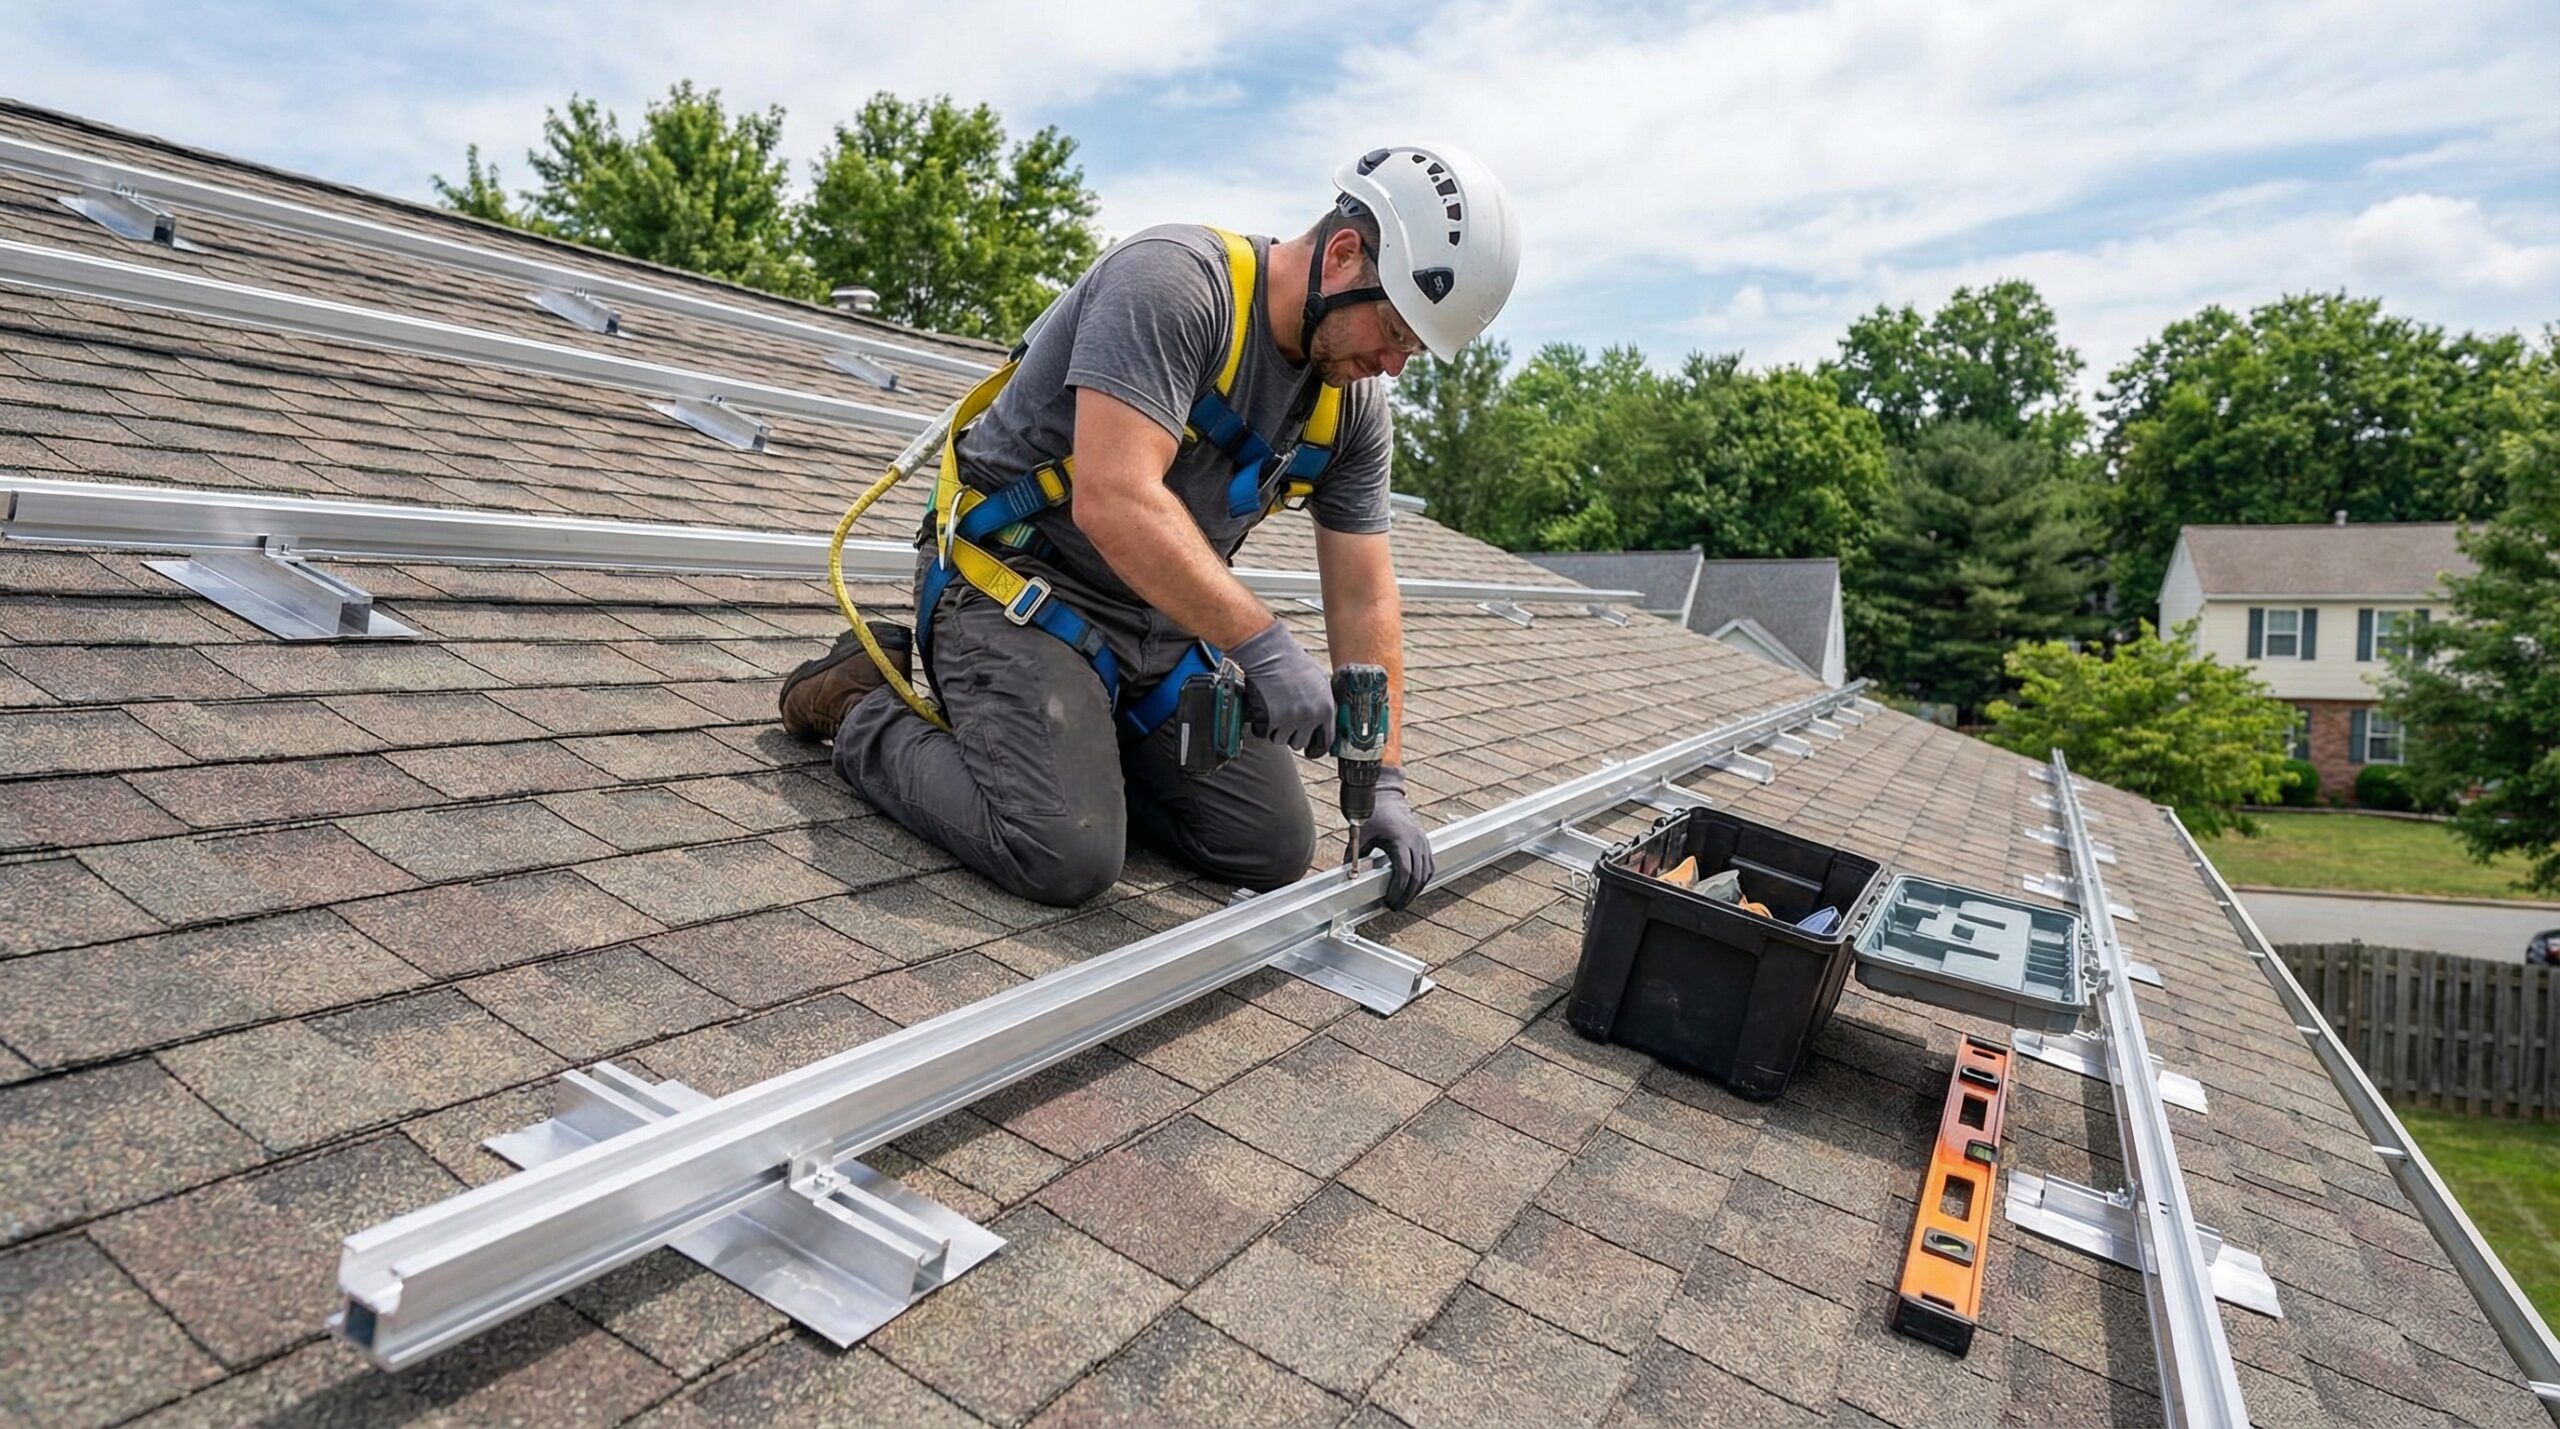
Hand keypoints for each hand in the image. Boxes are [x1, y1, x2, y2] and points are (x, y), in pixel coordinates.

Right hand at [1231, 620, 1333, 756]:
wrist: (1270, 653)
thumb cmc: (1294, 663)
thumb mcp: (1320, 681)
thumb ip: (1325, 703)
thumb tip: (1327, 722)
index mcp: (1326, 709)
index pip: (1326, 741)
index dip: (1317, 747)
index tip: (1310, 749)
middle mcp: (1309, 717)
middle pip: (1300, 743)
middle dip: (1292, 734)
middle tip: (1285, 720)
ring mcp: (1288, 719)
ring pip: (1280, 740)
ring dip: (1275, 730)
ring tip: (1273, 710)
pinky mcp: (1268, 719)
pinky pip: (1263, 733)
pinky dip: (1260, 726)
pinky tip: (1262, 710)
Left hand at [1359, 766, 1433, 909]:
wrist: (1387, 797)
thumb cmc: (1373, 814)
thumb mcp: (1360, 834)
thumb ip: (1354, 856)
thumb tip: (1346, 876)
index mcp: (1401, 840)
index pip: (1404, 871)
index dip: (1398, 889)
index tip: (1389, 900)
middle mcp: (1416, 842)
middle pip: (1418, 876)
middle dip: (1407, 895)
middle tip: (1394, 906)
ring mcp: (1423, 843)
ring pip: (1426, 873)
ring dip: (1416, 890)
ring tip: (1402, 900)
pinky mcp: (1425, 843)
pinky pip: (1430, 866)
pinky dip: (1423, 879)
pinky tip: (1413, 888)